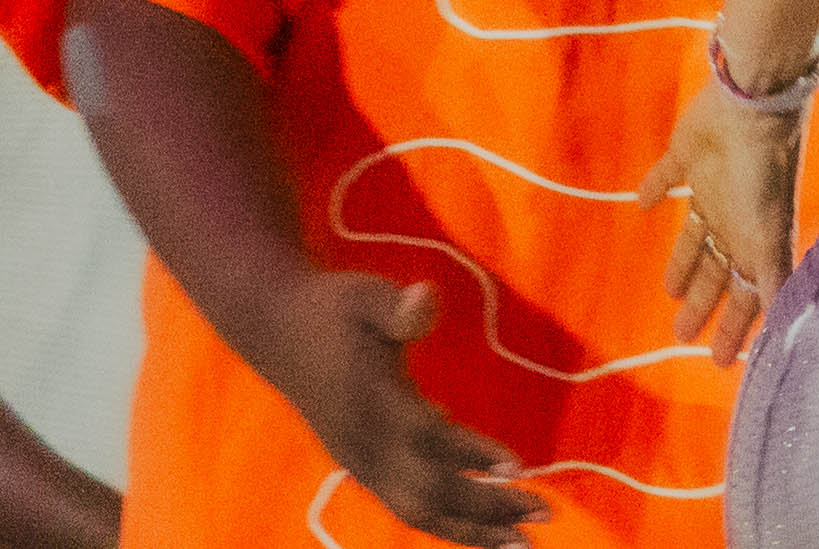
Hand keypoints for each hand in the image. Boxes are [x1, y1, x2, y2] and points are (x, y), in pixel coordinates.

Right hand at [251, 270, 548, 545]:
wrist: (275, 329)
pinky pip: (404, 508)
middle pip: (428, 489)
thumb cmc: (332, 309)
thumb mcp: (364, 295)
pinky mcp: (359, 467)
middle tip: (543, 511)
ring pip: (416, 511)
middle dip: (485, 507)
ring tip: (518, 543)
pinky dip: (444, 524)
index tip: (519, 465)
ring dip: (470, 531)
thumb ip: (396, 306)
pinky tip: (480, 530)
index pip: (426, 437)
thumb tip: (424, 298)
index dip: (471, 453)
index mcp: (371, 401)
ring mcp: (360, 462)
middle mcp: (365, 442)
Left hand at [640, 85, 805, 367]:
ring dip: (683, 262)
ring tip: (669, 290)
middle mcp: (735, 219)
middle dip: (703, 303)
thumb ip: (774, 278)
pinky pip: (666, 179)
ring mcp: (712, 187)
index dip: (733, 326)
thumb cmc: (762, 175)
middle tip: (682, 335)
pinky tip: (642, 203)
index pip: (743, 294)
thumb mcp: (771, 234)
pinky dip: (654, 191)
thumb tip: (787, 328)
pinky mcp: (686, 156)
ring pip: (695, 235)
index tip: (720, 360)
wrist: (752, 105)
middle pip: (716, 271)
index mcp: (754, 240)